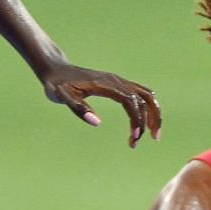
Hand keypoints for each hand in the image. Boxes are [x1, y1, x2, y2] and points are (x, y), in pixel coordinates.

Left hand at [41, 62, 162, 147]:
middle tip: (152, 139)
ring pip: (146, 95)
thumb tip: (97, 123)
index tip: (135, 136)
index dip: (136, 118)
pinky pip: (141, 94)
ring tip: (154, 134)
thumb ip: (78, 108)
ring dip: (154, 114)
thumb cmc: (57, 85)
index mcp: (105, 84)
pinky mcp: (118, 84)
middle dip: (151, 119)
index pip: (130, 101)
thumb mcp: (61, 97)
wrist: (56, 70)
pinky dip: (148, 108)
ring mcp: (118, 81)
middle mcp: (116, 81)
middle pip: (144, 98)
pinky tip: (146, 122)